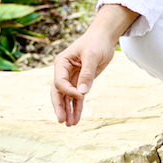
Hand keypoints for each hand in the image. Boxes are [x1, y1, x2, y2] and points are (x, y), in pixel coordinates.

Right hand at [50, 4, 137, 125]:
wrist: (105, 37)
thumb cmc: (96, 42)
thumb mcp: (92, 56)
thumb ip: (87, 74)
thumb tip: (82, 93)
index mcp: (61, 63)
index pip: (59, 82)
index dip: (68, 92)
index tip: (80, 96)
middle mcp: (63, 71)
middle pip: (58, 93)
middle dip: (60, 107)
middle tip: (62, 121)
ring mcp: (72, 77)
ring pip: (67, 97)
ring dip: (69, 110)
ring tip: (71, 125)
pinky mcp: (81, 80)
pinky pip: (77, 96)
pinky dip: (77, 106)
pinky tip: (77, 118)